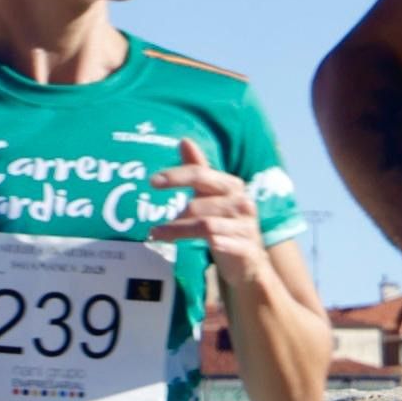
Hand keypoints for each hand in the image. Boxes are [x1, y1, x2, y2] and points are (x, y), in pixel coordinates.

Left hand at [141, 146, 263, 273]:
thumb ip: (198, 170)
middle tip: (155, 229)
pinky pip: (224, 244)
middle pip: (199, 204)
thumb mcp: (211, 196)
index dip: (176, 176)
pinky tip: (194, 248)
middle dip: (175, 217)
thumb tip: (184, 141)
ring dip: (179, 232)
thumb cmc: (225, 222)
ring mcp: (246, 226)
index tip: (152, 182)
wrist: (249, 259)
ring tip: (159, 237)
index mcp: (231, 186)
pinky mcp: (248, 248)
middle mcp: (242, 202)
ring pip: (206, 225)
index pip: (200, 174)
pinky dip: (210, 245)